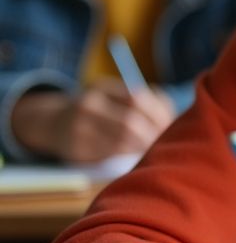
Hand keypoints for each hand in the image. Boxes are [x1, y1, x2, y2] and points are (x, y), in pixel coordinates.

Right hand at [10, 80, 175, 162]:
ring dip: (142, 146)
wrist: (54, 124)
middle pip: (130, 122)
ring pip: (121, 141)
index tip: (171, 124)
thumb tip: (173, 119)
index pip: (138, 99)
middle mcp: (88, 104)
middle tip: (165, 142)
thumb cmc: (100, 110)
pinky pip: (110, 153)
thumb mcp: (114, 97)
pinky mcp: (76, 148)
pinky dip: (128, 154)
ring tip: (153, 148)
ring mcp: (79, 127)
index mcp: (102, 87)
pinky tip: (135, 154)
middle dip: (152, 134)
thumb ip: (143, 102)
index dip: (158, 113)